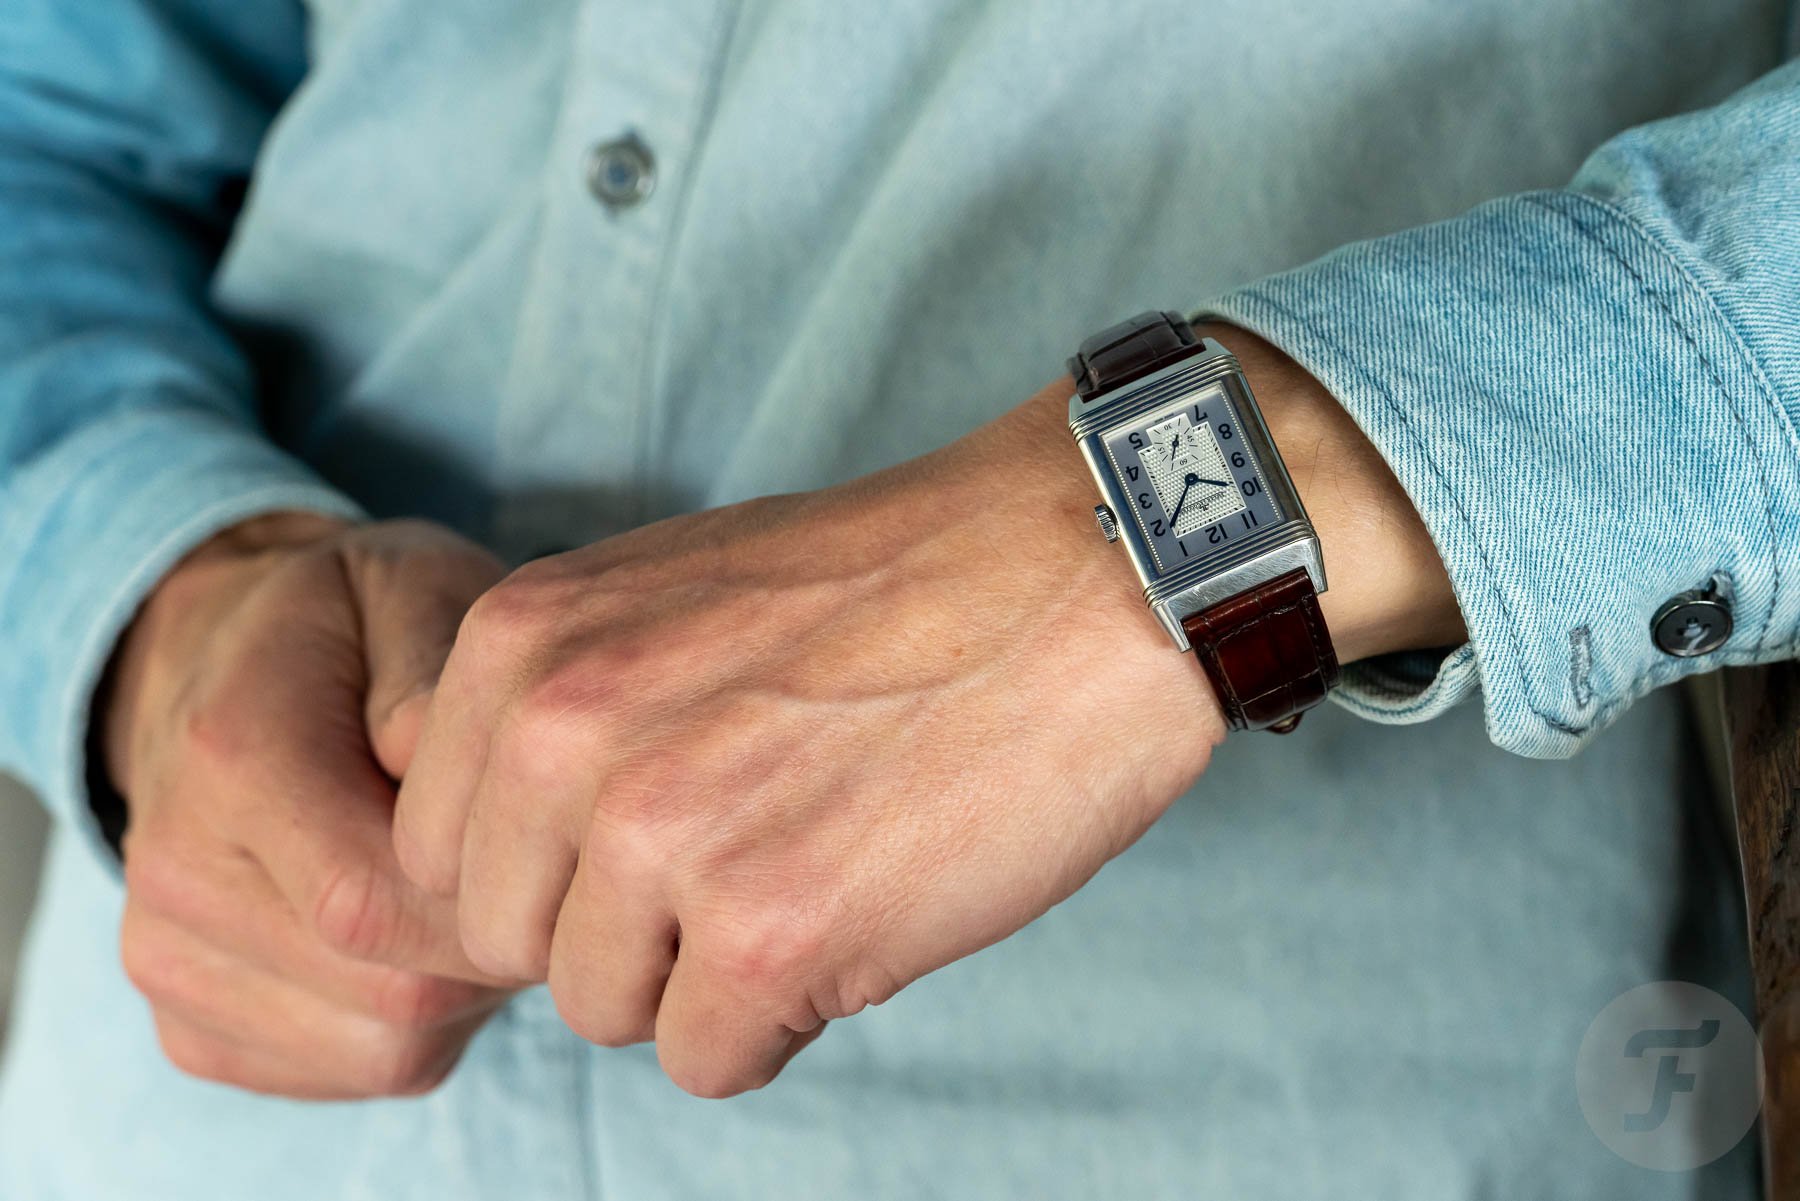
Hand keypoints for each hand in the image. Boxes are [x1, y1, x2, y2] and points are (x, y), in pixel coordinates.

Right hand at [104, 514, 515, 1098]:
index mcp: (228, 755)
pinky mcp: (190, 1025)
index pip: (374, 897)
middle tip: (539, 866)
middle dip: (500, 945)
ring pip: (385, 1046)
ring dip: (469, 987)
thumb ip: (437, 665)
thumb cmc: (354, 626)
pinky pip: (352, 1069)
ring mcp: (167, 958)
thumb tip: (439, 759)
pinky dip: (421, 1022)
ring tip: (479, 890)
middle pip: (394, 988)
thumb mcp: (413, 587)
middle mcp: (174, 870)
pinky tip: (425, 934)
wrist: (227, 662)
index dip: (499, 895)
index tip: (560, 843)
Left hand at [393, 323, 1461, 1097]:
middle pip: (510, 944)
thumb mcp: (667, 592)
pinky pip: (710, 1061)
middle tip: (746, 855)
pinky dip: (787, 1015)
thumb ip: (557, 705)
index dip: (552, 866)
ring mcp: (661, 837)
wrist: (1081, 568)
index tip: (656, 831)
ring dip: (703, 973)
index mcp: (522, 645)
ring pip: (604, 1012)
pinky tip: (862, 909)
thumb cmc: (894, 584)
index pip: (441, 851)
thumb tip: (505, 846)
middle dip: (617, 929)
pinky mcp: (768, 934)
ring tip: (816, 866)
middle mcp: (565, 737)